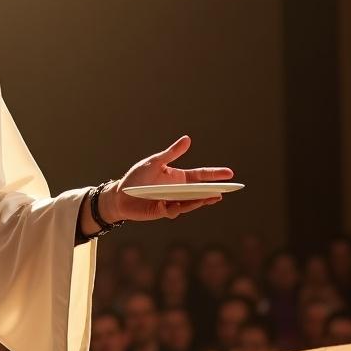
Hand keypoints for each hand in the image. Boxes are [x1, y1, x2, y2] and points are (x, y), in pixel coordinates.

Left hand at [102, 135, 233, 223]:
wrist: (120, 195)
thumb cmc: (136, 178)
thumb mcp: (154, 162)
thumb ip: (171, 153)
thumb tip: (187, 139)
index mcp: (178, 177)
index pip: (200, 175)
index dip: (214, 174)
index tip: (230, 173)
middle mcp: (178, 191)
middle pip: (199, 192)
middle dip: (212, 192)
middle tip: (224, 191)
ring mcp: (172, 202)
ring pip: (190, 203)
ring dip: (200, 202)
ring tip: (210, 198)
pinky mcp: (163, 212)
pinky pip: (174, 211)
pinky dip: (178, 208)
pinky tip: (180, 204)